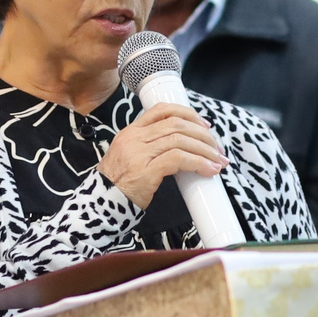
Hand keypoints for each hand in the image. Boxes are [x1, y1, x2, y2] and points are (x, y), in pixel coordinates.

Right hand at [99, 101, 226, 210]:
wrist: (100, 205)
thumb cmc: (118, 185)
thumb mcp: (129, 157)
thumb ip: (150, 147)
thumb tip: (183, 146)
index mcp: (131, 132)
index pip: (162, 110)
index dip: (188, 114)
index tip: (204, 124)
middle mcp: (134, 138)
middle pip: (177, 124)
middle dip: (203, 135)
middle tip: (217, 148)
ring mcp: (139, 154)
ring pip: (180, 140)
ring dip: (205, 150)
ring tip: (217, 161)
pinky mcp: (146, 171)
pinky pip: (178, 159)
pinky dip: (198, 163)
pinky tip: (208, 170)